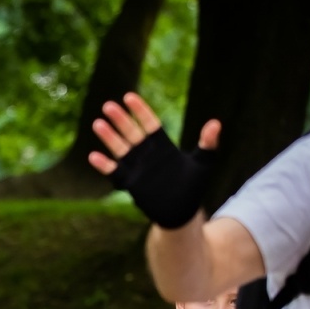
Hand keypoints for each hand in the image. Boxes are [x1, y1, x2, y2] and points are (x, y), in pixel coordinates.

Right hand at [87, 93, 220, 228]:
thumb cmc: (193, 186)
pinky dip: (104, 165)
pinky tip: (93, 156)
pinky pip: (115, 172)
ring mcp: (137, 167)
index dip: (140, 111)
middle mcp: (147, 154)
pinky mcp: (130, 182)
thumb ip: (208, 143)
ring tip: (98, 124)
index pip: (150, 124)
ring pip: (120, 149)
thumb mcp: (203, 163)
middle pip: (131, 133)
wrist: (180, 211)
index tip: (128, 97)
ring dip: (109, 137)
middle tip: (108, 105)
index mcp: (163, 146)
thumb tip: (216, 123)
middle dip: (120, 120)